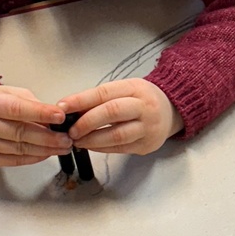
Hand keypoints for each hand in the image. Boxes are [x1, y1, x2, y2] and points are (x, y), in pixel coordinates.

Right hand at [0, 85, 68, 167]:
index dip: (40, 113)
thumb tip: (54, 116)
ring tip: (63, 146)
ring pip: (20, 149)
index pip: (17, 109)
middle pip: (20, 133)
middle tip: (67, 138)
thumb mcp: (10, 93)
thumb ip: (31, 103)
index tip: (60, 116)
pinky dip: (35, 157)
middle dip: (48, 137)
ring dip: (45, 149)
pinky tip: (47, 153)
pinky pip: (16, 160)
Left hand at [59, 78, 180, 158]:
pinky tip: (91, 145)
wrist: (172, 110)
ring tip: (77, 140)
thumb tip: (71, 110)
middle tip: (70, 130)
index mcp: (135, 87)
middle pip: (111, 112)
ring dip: (92, 139)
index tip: (62, 107)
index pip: (104, 93)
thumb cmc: (141, 99)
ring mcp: (148, 127)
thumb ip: (101, 99)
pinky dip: (102, 148)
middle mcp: (144, 106)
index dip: (80, 100)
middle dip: (86, 122)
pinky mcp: (147, 145)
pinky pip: (121, 148)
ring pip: (117, 134)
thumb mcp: (125, 90)